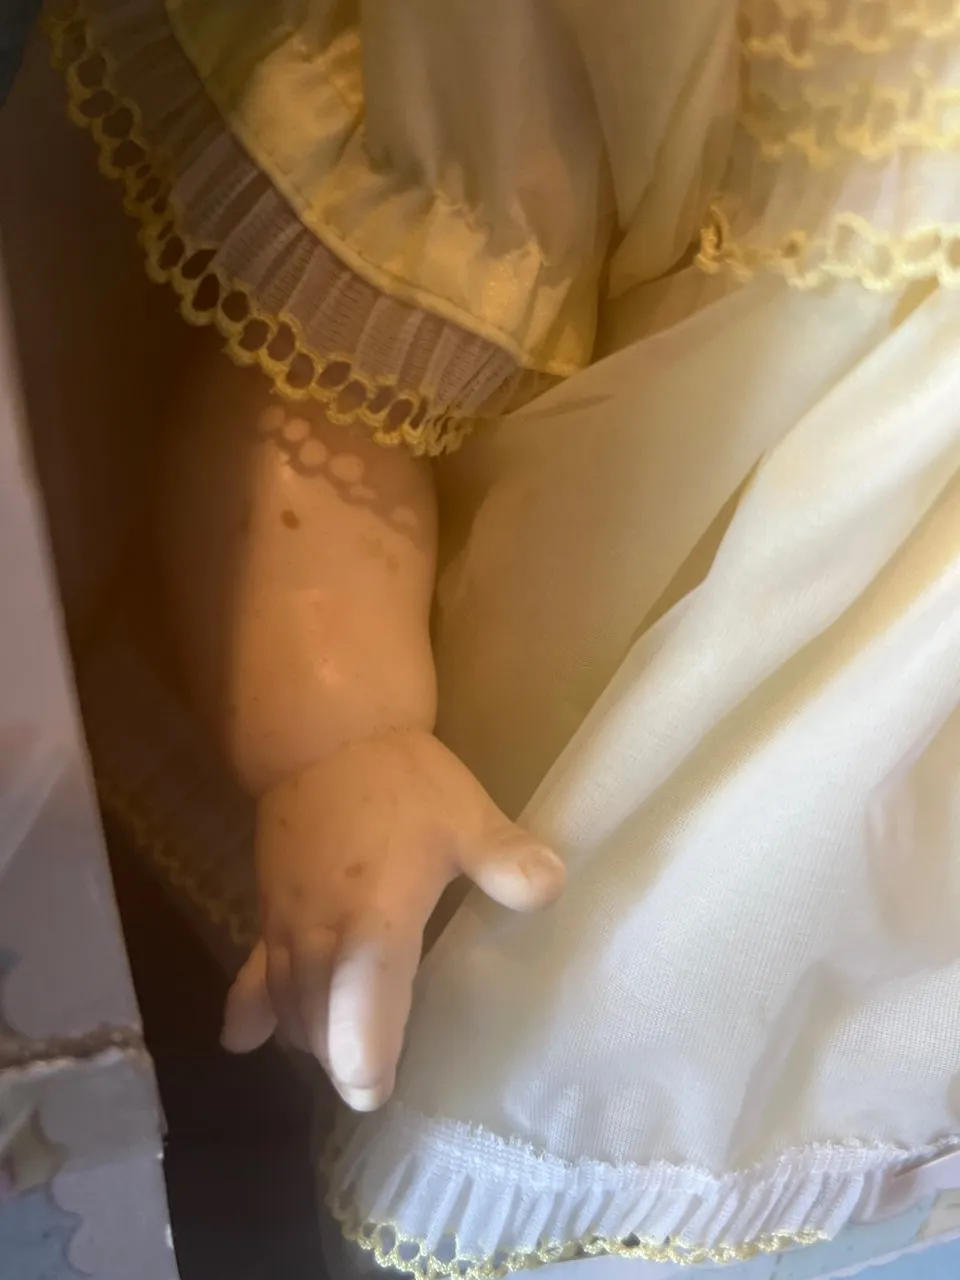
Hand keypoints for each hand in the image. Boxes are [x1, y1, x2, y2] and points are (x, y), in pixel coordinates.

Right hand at [220, 729, 564, 1109]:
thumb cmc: (401, 781)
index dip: (367, 1060)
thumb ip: (505, 858)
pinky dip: (252, 1011)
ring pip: (290, 1006)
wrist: (326, 739)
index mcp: (374, 919)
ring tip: (343, 1057)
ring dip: (313, 1040)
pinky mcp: (266, 913)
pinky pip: (254, 974)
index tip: (379, 1089)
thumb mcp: (466, 815)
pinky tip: (244, 1041)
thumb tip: (551, 887)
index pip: (361, 1010)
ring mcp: (286, 927)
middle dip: (345, 1061)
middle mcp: (320, 935)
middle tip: (377, 1079)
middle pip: (320, 1025)